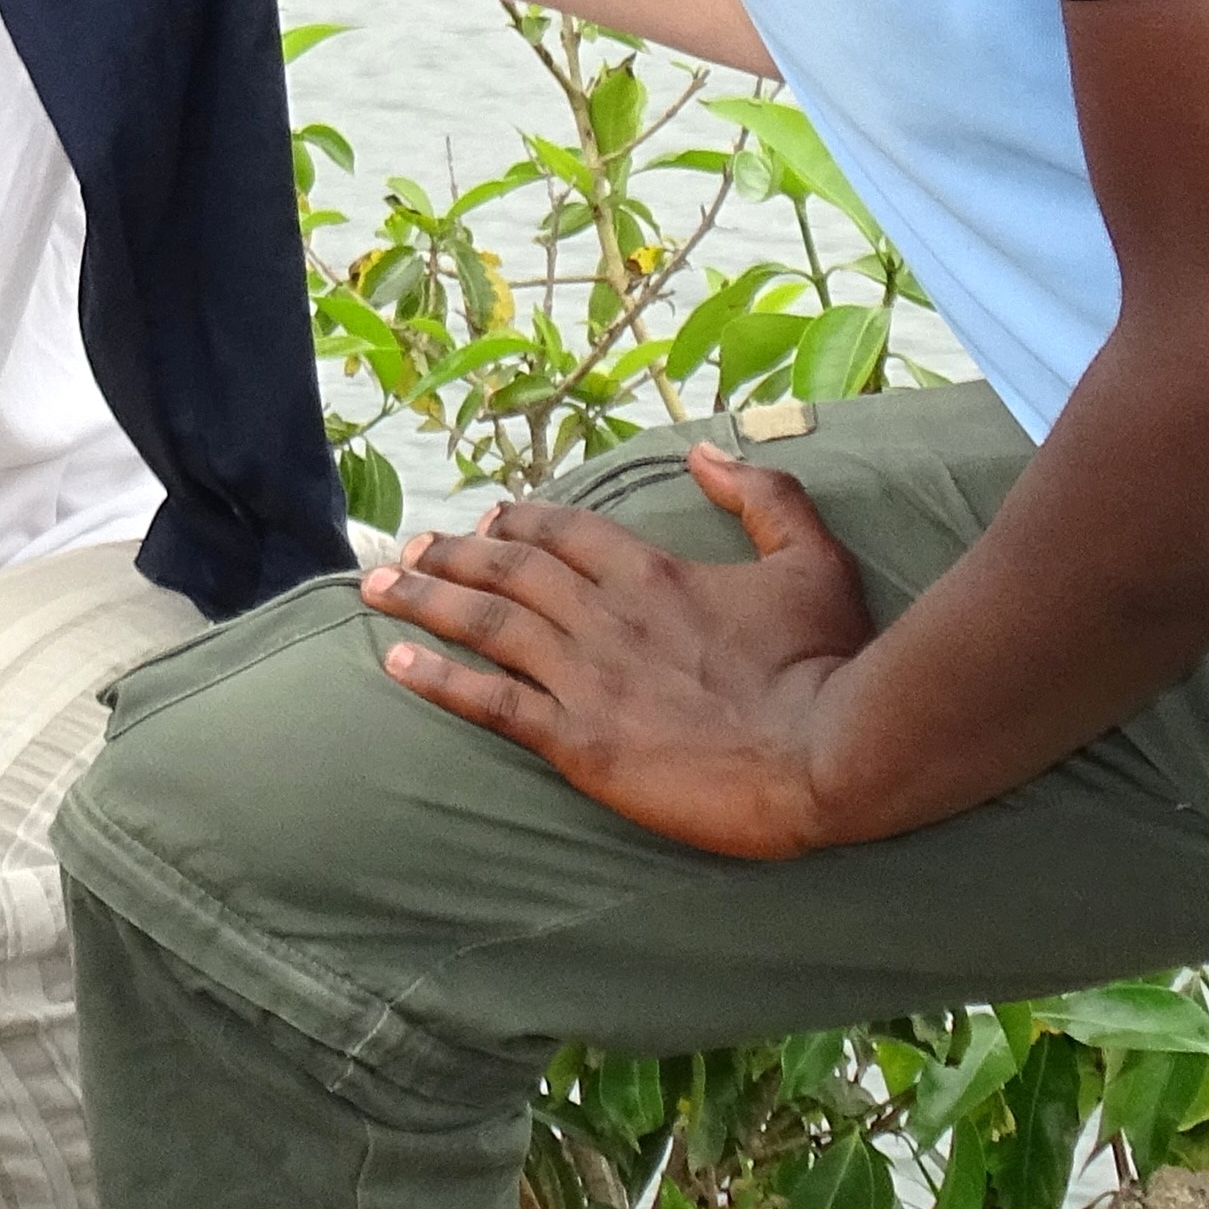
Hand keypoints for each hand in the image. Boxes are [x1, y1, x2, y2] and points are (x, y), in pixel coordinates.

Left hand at [364, 442, 879, 858]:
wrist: (834, 755)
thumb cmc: (829, 665)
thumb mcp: (812, 562)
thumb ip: (764, 498)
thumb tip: (705, 452)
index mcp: (652, 573)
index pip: (561, 533)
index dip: (515, 524)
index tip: (483, 522)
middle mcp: (605, 616)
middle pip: (506, 570)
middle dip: (447, 554)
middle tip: (403, 550)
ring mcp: (588, 678)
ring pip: (484, 625)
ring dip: (422, 601)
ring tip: (373, 588)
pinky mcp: (580, 742)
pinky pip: (491, 703)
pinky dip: (438, 679)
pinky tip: (396, 662)